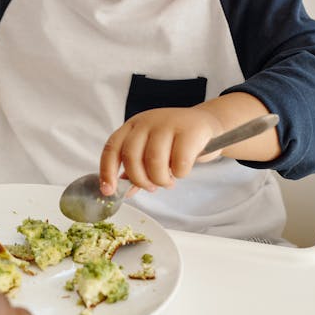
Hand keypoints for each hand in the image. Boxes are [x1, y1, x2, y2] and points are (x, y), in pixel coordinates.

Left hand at [99, 107, 224, 194]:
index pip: (112, 148)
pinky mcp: (190, 131)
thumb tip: (122, 191)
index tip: (109, 191)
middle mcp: (147, 122)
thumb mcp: (151, 151)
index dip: (107, 171)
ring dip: (160, 179)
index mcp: (132, 126)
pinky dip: (179, 174)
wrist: (207, 124)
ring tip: (168, 182)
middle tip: (152, 187)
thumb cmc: (176, 141)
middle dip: (140, 180)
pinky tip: (182, 171)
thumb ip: (136, 169)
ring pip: (154, 161)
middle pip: (131, 156)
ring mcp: (168, 123)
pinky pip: (179, 162)